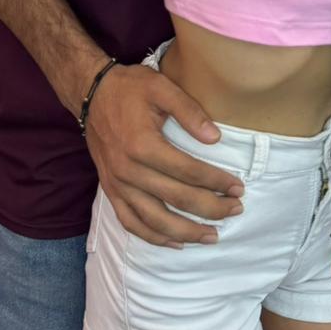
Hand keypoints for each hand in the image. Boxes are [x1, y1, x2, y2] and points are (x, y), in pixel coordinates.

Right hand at [84, 63, 245, 246]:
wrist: (92, 93)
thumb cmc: (129, 87)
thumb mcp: (161, 87)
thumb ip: (189, 111)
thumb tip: (215, 138)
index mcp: (143, 145)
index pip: (189, 172)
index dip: (217, 182)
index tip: (238, 187)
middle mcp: (129, 170)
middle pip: (177, 198)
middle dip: (211, 208)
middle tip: (235, 209)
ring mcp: (117, 184)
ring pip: (155, 220)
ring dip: (186, 232)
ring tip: (212, 235)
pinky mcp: (110, 190)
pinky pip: (131, 222)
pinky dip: (153, 237)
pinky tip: (175, 242)